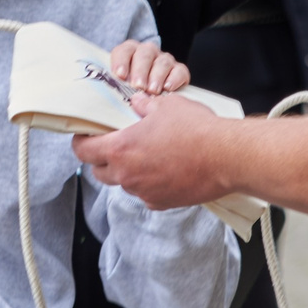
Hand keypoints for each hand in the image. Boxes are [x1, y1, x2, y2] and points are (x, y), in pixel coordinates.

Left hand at [73, 92, 228, 210]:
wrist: (226, 158)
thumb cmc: (196, 130)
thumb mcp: (166, 106)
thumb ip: (144, 106)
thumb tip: (136, 104)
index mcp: (121, 150)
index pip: (84, 151)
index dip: (81, 142)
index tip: (85, 136)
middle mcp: (127, 175)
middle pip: (99, 171)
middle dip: (101, 159)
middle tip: (113, 145)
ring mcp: (144, 192)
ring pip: (123, 183)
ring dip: (126, 171)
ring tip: (143, 155)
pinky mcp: (161, 202)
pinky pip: (145, 194)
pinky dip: (147, 183)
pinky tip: (162, 170)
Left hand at [105, 39, 189, 100]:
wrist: (155, 96)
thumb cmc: (131, 91)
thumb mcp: (120, 86)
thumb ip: (115, 86)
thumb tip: (106, 96)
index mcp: (130, 52)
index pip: (124, 51)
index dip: (121, 61)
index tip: (119, 75)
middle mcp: (148, 52)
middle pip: (144, 54)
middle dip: (140, 70)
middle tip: (138, 86)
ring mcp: (164, 60)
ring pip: (162, 62)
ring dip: (157, 76)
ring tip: (152, 91)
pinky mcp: (179, 70)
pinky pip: (179, 71)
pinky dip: (174, 79)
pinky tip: (168, 88)